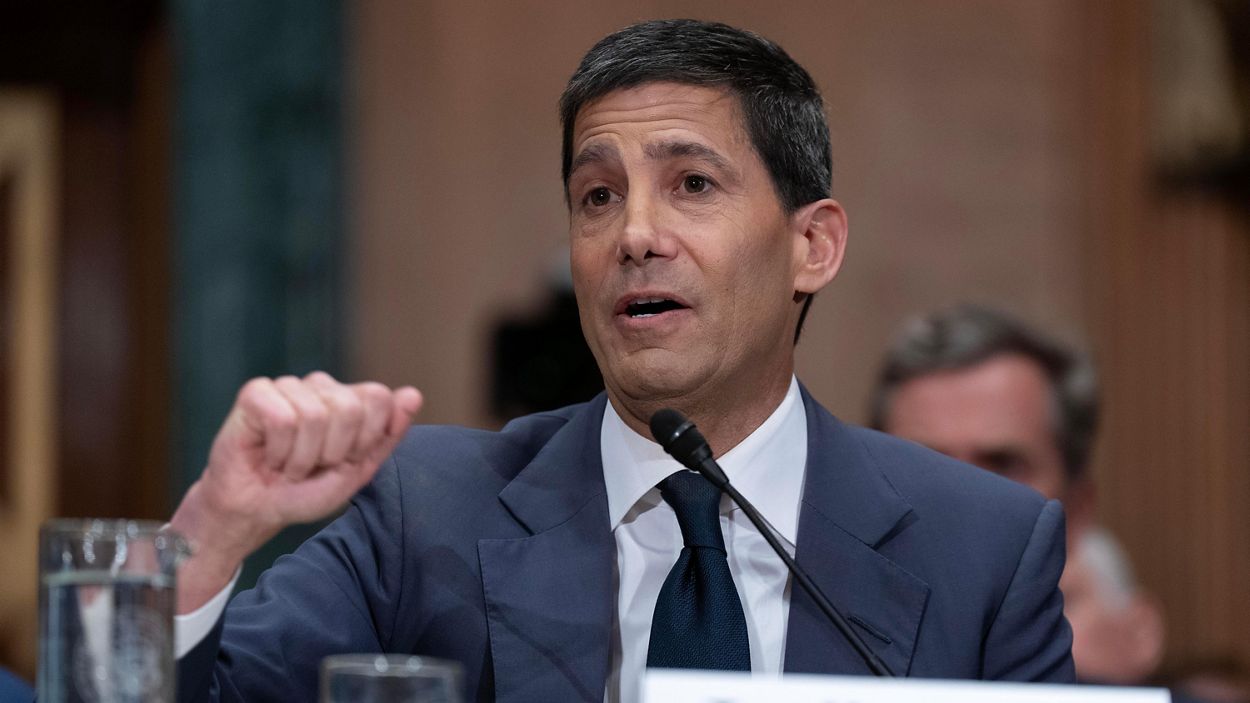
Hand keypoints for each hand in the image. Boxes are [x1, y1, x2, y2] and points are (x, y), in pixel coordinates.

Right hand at [170, 371, 422, 611]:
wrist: (257, 511)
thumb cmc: (305, 491)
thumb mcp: (357, 471)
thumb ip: (388, 435)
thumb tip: (413, 394)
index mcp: (350, 400)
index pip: (378, 397)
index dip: (364, 440)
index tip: (343, 461)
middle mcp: (321, 386)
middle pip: (349, 408)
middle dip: (332, 452)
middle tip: (312, 466)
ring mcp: (289, 386)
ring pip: (314, 416)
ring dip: (302, 458)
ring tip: (288, 465)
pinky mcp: (256, 392)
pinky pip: (282, 418)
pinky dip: (278, 451)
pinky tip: (269, 456)